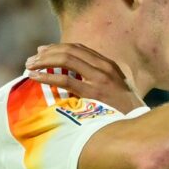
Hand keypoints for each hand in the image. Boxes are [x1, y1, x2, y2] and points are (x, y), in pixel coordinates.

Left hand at [25, 43, 145, 113]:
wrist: (139, 121)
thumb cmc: (126, 110)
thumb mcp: (116, 89)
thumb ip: (99, 81)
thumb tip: (76, 81)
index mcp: (108, 64)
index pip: (79, 48)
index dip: (58, 47)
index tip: (43, 52)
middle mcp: (103, 67)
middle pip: (70, 50)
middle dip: (47, 52)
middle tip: (31, 60)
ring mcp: (99, 79)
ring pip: (66, 60)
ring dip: (44, 61)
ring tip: (29, 66)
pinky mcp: (93, 92)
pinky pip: (65, 80)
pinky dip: (47, 76)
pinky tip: (35, 77)